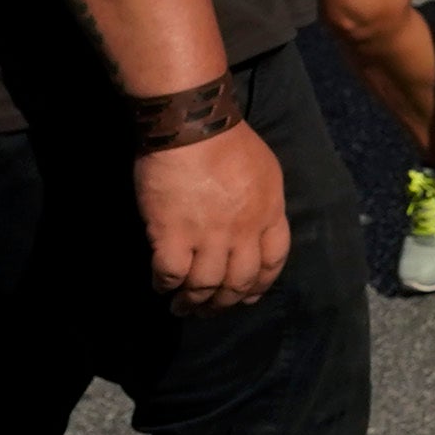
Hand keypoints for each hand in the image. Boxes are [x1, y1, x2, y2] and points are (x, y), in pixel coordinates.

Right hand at [136, 120, 289, 311]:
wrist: (192, 124)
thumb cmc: (228, 140)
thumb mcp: (265, 171)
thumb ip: (263, 203)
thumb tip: (250, 229)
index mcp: (269, 214)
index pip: (273, 262)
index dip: (260, 285)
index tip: (248, 296)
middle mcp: (243, 232)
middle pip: (239, 281)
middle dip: (225, 302)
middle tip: (209, 310)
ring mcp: (208, 236)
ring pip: (205, 285)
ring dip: (193, 302)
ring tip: (182, 307)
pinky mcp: (172, 234)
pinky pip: (170, 273)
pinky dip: (165, 284)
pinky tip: (161, 285)